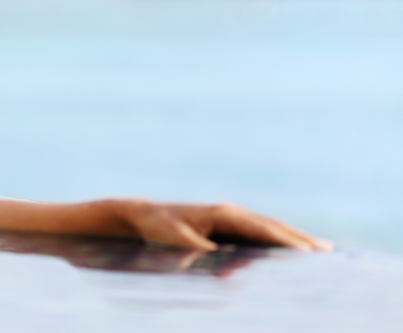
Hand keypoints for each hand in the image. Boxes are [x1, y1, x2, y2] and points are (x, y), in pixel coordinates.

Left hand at [115, 200, 332, 250]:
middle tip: (328, 252)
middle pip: (273, 226)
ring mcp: (231, 216)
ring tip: (322, 250)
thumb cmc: (159, 227)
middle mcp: (232, 212)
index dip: (285, 241)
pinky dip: (279, 239)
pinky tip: (292, 249)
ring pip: (270, 227)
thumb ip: (197, 249)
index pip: (261, 229)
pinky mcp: (228, 223)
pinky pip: (259, 232)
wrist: (146, 214)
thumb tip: (218, 261)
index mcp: (223, 214)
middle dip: (300, 238)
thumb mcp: (175, 239)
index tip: (307, 253)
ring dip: (295, 238)